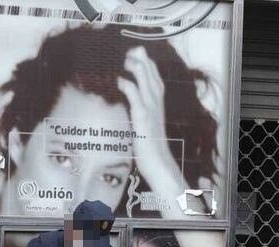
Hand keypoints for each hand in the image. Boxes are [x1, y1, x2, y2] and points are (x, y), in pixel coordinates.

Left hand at [116, 47, 188, 213]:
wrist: (158, 163)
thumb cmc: (150, 147)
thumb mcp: (145, 125)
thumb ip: (140, 112)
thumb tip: (130, 104)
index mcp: (158, 104)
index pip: (155, 78)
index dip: (147, 64)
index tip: (137, 55)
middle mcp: (157, 104)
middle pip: (152, 75)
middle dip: (142, 61)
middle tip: (131, 51)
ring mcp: (151, 110)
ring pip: (146, 82)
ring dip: (137, 68)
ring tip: (127, 59)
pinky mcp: (144, 119)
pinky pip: (136, 98)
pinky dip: (129, 87)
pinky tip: (120, 80)